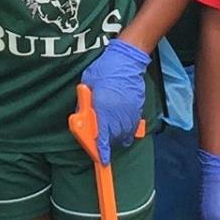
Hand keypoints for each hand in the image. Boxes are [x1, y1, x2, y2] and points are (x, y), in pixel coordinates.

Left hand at [79, 39, 149, 163]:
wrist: (126, 59)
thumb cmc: (103, 70)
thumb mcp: (87, 85)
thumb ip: (84, 104)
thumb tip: (82, 118)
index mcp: (103, 107)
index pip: (103, 135)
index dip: (102, 150)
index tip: (102, 159)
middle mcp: (118, 112)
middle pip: (114, 137)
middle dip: (107, 142)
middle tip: (101, 142)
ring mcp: (130, 111)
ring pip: (124, 133)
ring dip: (117, 137)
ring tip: (110, 134)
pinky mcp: (138, 108)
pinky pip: (132, 126)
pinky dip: (126, 130)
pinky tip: (121, 126)